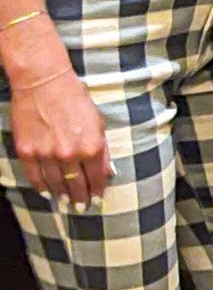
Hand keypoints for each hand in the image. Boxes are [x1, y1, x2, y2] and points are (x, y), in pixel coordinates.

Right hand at [10, 63, 112, 208]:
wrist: (44, 82)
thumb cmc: (75, 98)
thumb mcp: (98, 122)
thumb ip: (102, 149)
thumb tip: (107, 172)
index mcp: (92, 147)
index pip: (97, 179)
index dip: (97, 192)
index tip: (97, 201)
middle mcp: (70, 154)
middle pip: (77, 186)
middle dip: (80, 199)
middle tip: (81, 207)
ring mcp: (47, 155)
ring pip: (56, 185)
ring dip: (62, 196)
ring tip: (65, 203)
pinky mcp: (27, 152)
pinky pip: (35, 177)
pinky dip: (41, 188)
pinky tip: (47, 193)